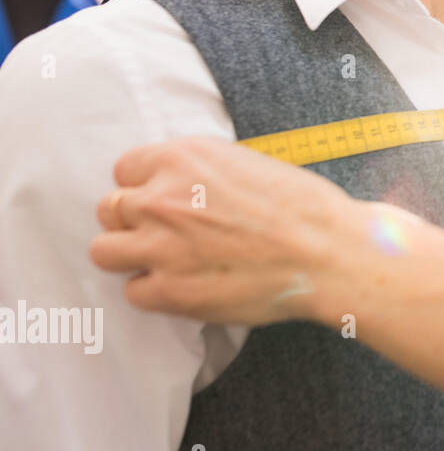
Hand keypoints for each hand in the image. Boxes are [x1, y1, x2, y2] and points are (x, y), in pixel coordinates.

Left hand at [88, 136, 404, 324]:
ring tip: (167, 262)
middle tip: (166, 234)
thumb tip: (182, 186)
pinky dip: (156, 292)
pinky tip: (189, 286)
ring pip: (104, 251)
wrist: (330, 254)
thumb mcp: (248, 163)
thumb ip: (201, 172)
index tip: (164, 201)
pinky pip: (134, 292)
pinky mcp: (170, 291)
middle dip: (133, 221)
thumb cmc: (304, 208)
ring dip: (131, 256)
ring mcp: (161, 246)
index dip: (145, 187)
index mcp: (183, 158)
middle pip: (109, 209)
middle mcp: (161, 198)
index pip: (125, 169)